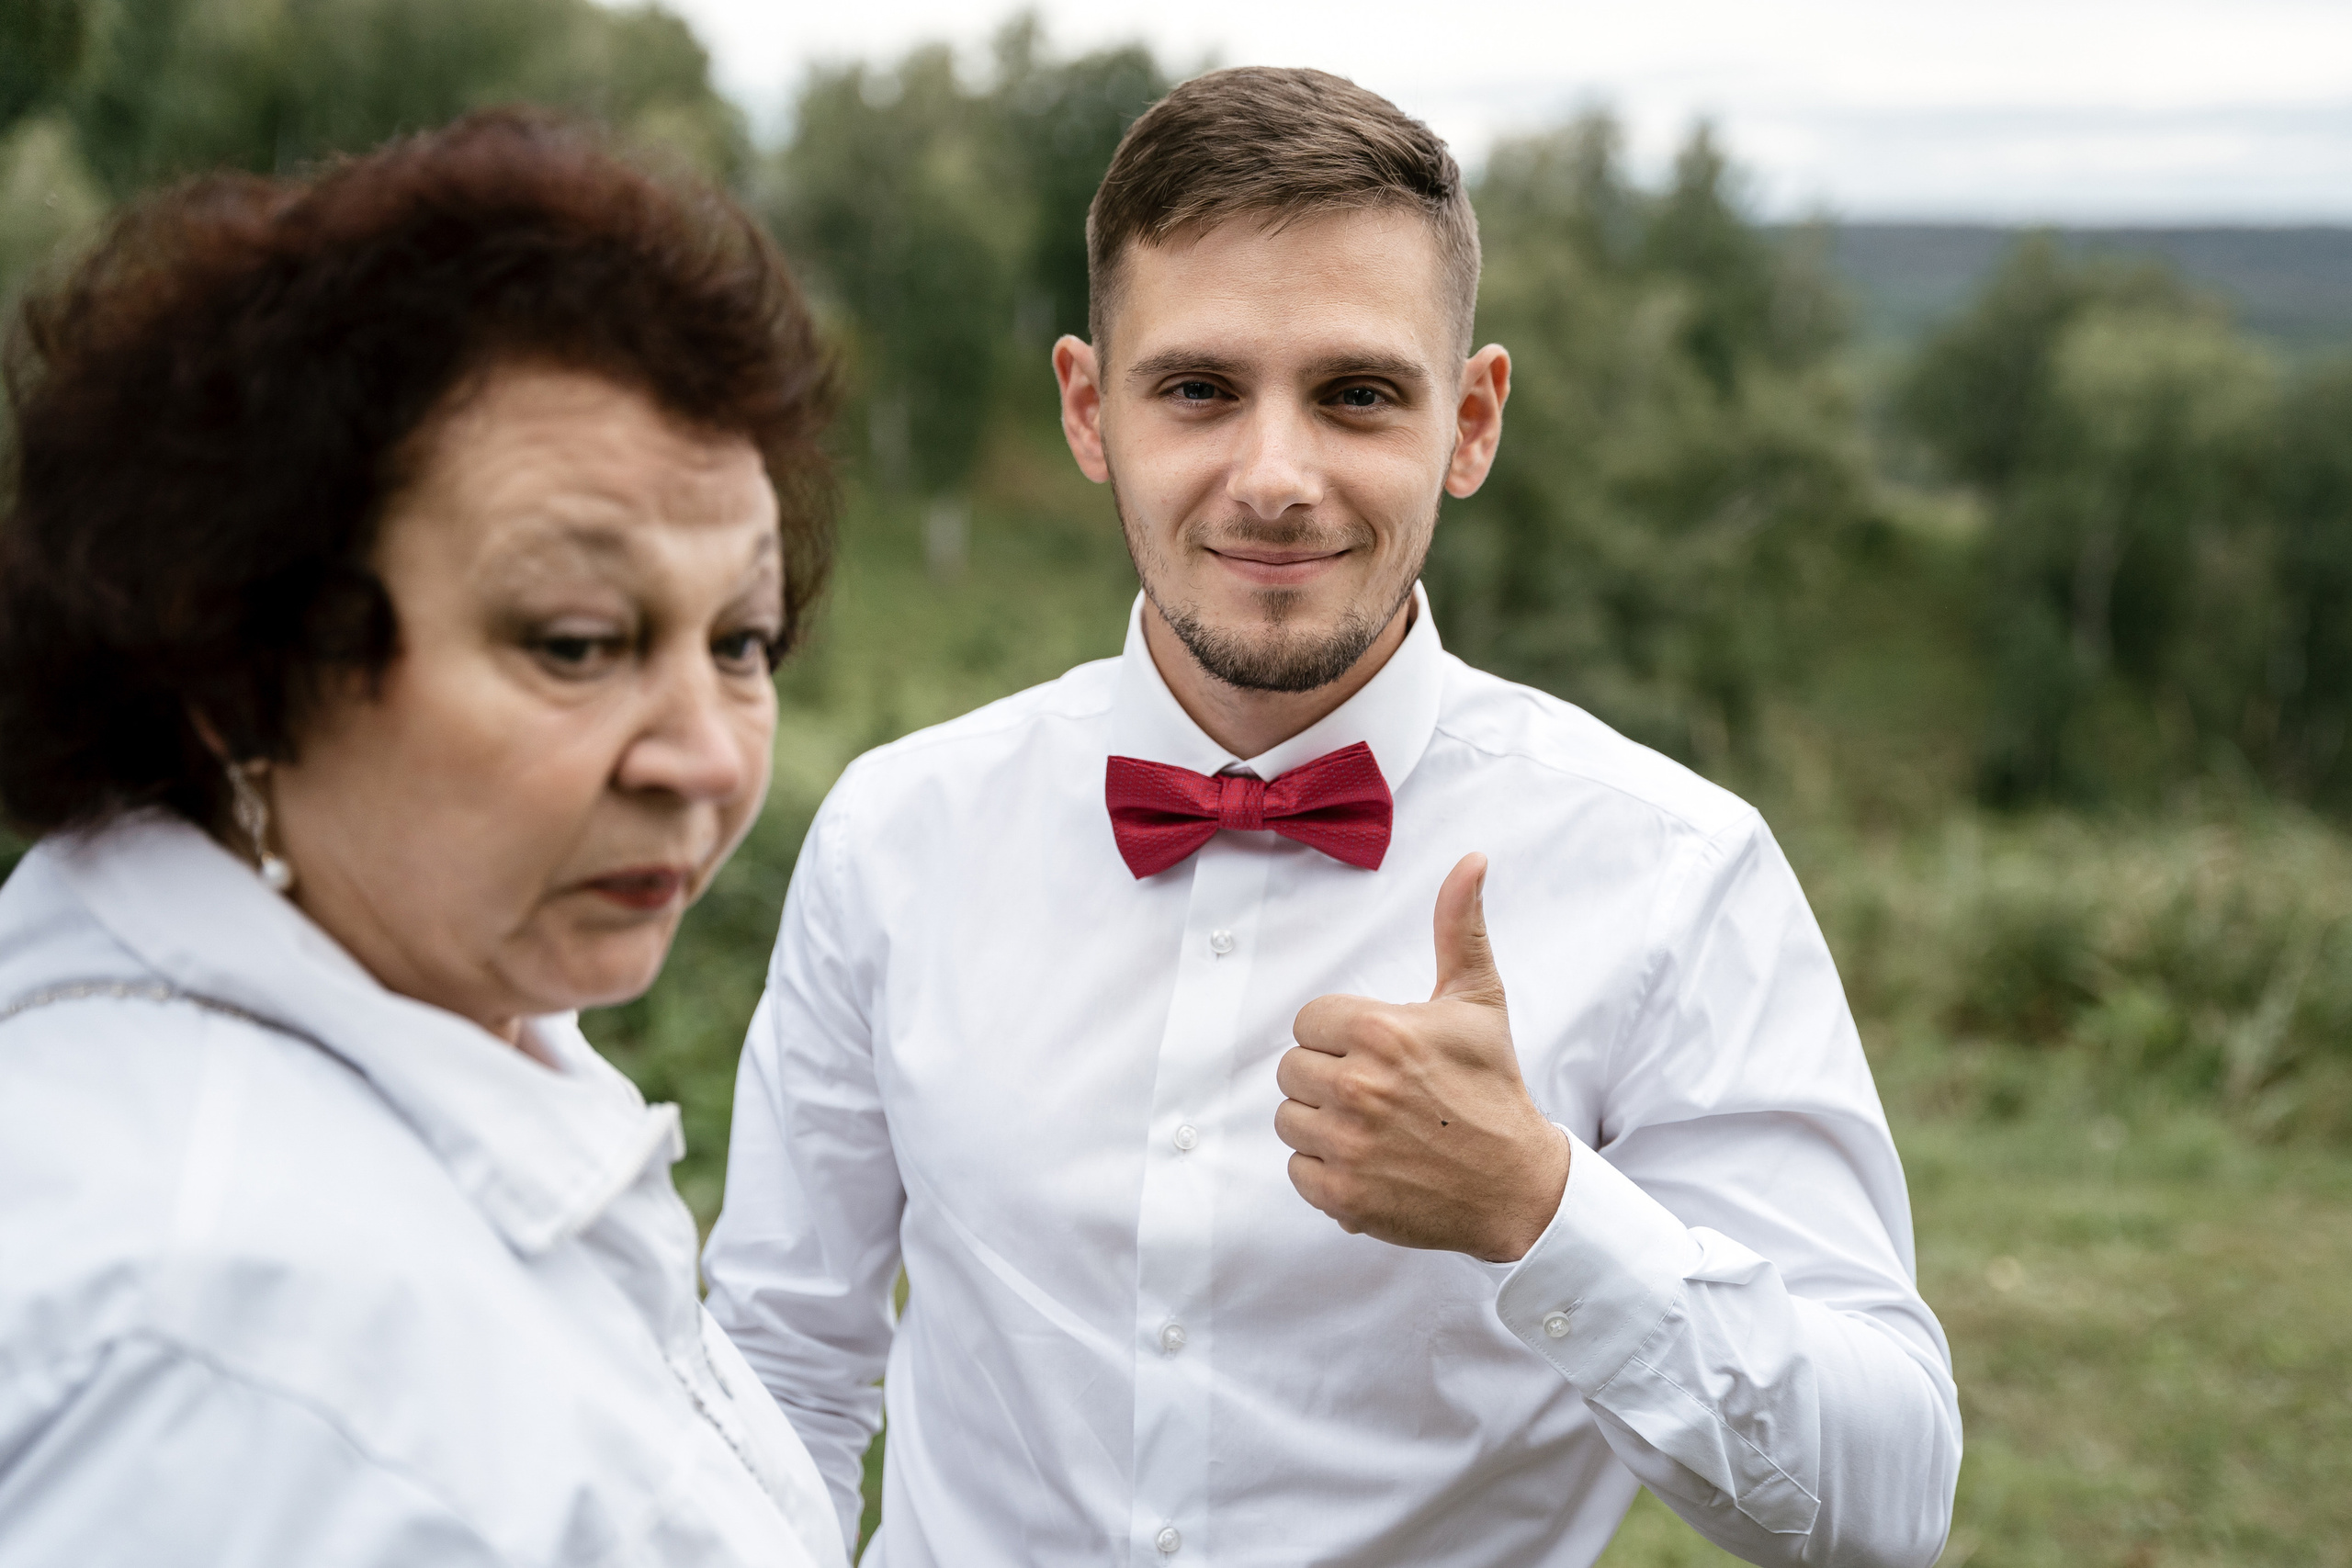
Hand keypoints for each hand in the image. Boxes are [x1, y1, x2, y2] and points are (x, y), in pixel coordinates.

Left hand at [1275, 853, 1569, 1262]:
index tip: (1377, 1054)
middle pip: (1291, 1070)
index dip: (1339, 1037)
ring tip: (1373, 1127)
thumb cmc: (1493, 1087)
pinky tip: (1370, 1162)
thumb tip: (1471, 861)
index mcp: (1381, 1031)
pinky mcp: (1343, 1195)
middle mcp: (1359, 1086)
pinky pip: (1297, 1170)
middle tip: (1376, 1093)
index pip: (1308, 1022)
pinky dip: (1326, 1171)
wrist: (1517, 1184)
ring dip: (1322, 1125)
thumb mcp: (1478, 1001)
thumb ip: (1459, 927)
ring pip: (1289, 1120)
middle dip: (1327, 1078)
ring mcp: (1348, 1144)